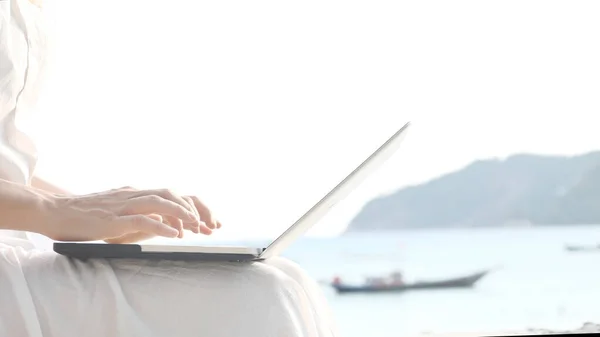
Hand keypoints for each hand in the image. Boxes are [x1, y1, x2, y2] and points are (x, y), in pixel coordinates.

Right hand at [40, 186, 220, 242]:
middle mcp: (132, 194)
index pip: (170, 193)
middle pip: (171, 193)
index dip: (191, 205)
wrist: (53, 212)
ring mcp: (122, 205)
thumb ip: (138, 214)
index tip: (208, 221)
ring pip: (159, 202)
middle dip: (193, 208)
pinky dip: (161, 226)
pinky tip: (175, 234)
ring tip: (197, 227)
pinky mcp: (112, 219)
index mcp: (135, 193)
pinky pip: (141, 219)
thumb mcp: (117, 212)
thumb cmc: (84, 216)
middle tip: (209, 225)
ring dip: (182, 214)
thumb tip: (163, 224)